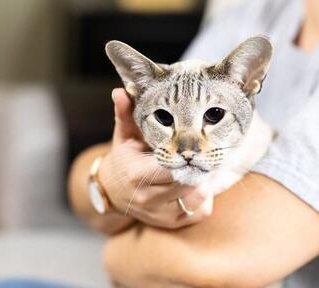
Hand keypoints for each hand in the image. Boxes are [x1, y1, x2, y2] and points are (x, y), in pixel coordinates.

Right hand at [99, 88, 210, 228]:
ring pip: (198, 198)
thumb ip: (125, 113)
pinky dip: (203, 198)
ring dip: (203, 182)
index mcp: (137, 174)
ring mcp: (160, 214)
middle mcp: (148, 198)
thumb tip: (120, 91)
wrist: (114, 191)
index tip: (195, 143)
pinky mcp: (171, 224)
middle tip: (204, 152)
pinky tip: (194, 184)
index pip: (172, 167)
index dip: (187, 155)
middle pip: (189, 182)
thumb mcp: (124, 135)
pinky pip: (200, 212)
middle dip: (199, 166)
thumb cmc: (125, 157)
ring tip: (197, 167)